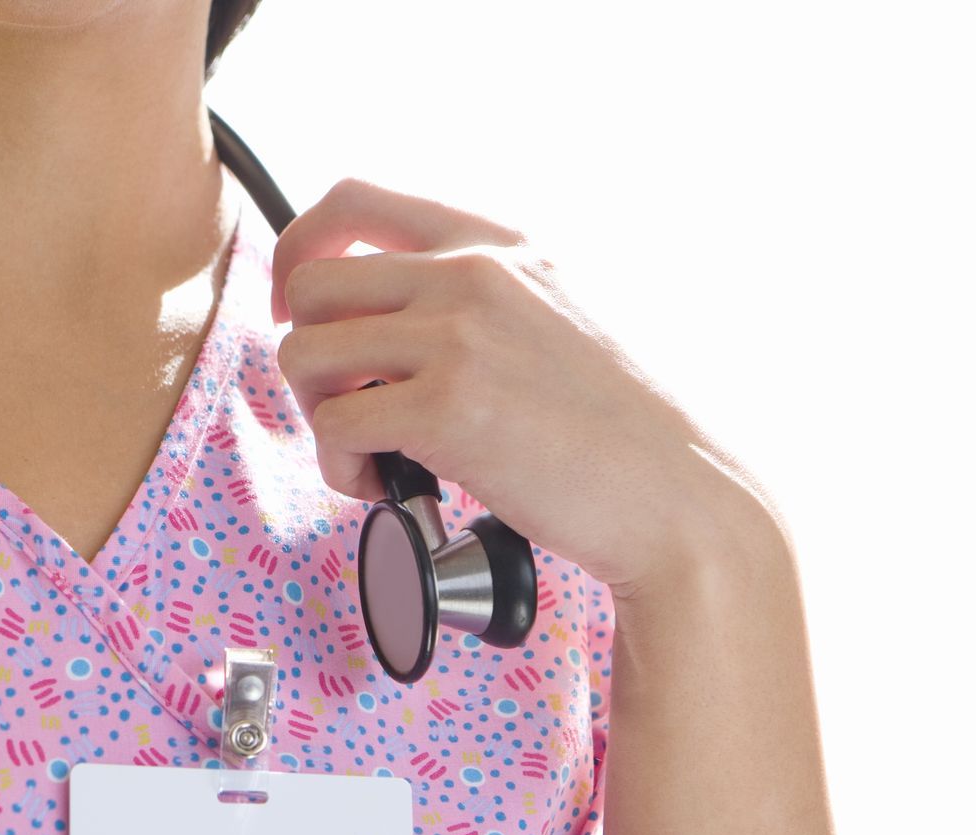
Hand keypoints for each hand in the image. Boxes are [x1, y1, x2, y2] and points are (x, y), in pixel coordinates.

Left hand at [271, 178, 785, 598]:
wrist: (674, 493)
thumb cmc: (613, 428)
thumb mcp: (550, 314)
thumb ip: (474, 298)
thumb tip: (378, 320)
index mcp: (496, 243)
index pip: (352, 201)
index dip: (301, 252)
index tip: (302, 309)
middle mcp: (472, 274)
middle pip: (311, 287)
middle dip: (309, 357)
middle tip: (346, 408)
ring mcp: (457, 337)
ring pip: (305, 355)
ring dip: (320, 416)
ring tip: (370, 457)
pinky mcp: (446, 409)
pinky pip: (335, 425)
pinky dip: (344, 468)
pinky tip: (389, 487)